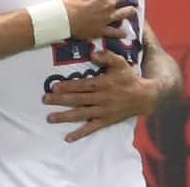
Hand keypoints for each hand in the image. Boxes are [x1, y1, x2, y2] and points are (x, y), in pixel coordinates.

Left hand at [43, 50, 158, 142]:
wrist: (144, 97)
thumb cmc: (129, 78)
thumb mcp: (120, 63)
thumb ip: (106, 56)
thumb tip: (92, 53)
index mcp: (102, 84)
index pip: (82, 86)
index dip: (67, 86)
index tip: (54, 87)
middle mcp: (101, 98)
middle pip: (77, 100)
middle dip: (60, 100)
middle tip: (45, 100)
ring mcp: (102, 111)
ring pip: (81, 114)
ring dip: (65, 116)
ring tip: (50, 117)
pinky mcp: (105, 121)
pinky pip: (91, 128)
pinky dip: (80, 133)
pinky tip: (68, 137)